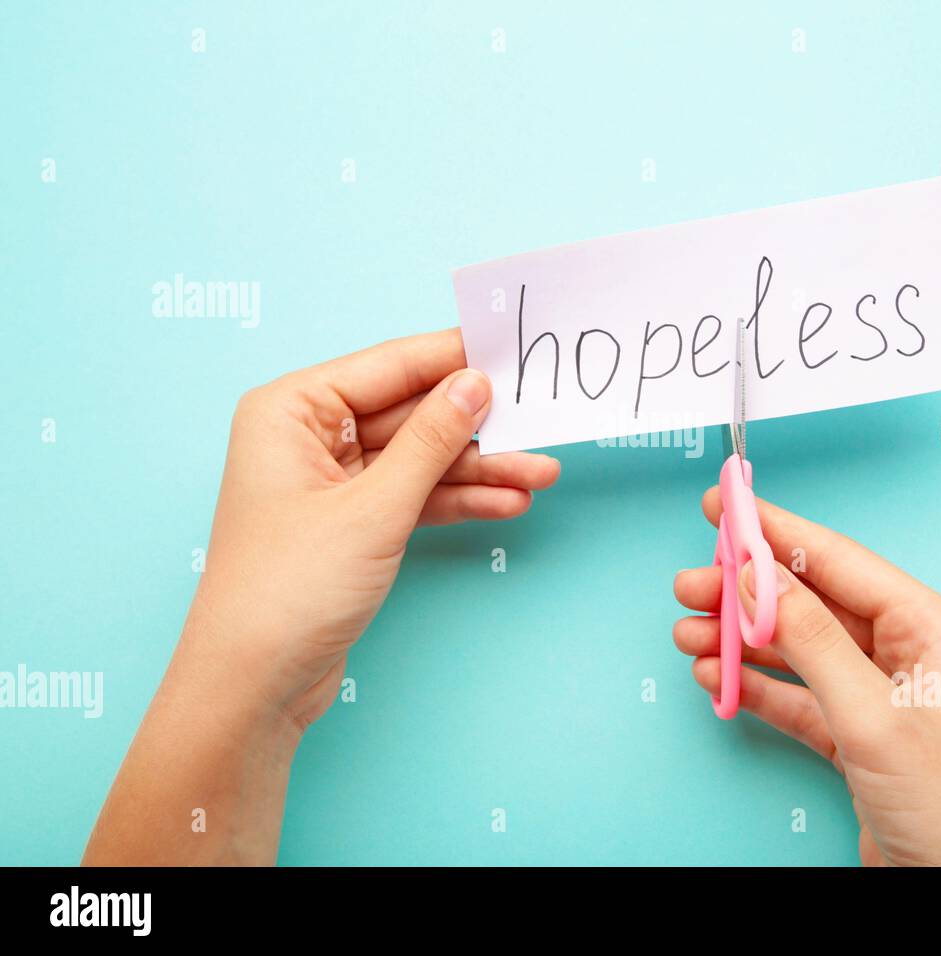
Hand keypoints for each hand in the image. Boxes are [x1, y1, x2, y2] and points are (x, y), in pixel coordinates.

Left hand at [84, 330, 557, 863]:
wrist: (255, 685)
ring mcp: (331, 483)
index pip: (389, 367)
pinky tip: (507, 503)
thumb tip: (475, 384)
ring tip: (540, 474)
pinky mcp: (352, 525)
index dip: (453, 358)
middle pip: (410, 414)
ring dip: (478, 469)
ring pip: (419, 459)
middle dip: (477, 426)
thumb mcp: (373, 508)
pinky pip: (414, 496)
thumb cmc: (288, 590)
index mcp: (291, 410)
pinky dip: (457, 501)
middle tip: (540, 421)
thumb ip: (430, 440)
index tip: (511, 348)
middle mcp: (308, 437)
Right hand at [673, 490, 940, 866]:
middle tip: (689, 583)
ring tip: (687, 632)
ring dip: (742, 640)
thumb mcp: (875, 717)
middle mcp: (908, 652)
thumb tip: (759, 579)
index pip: (839, 561)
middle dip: (747, 592)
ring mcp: (882, 695)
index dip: (776, 531)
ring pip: (799, 649)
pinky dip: (756, 687)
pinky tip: (716, 675)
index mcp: (931, 627)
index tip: (725, 506)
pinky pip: (798, 696)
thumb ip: (813, 644)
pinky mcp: (860, 737)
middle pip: (813, 602)